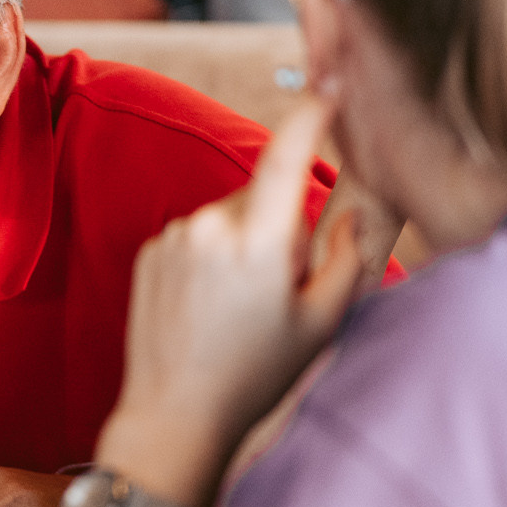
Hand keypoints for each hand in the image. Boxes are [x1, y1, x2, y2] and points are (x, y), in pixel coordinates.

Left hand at [100, 98, 365, 503]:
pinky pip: (197, 236)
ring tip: (240, 309)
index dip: (311, 114)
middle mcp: (210, 227)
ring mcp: (174, 237)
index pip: (287, 154)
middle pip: (264, 196)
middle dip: (282, 226)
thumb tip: (356, 211)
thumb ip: (348, 259)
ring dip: (245, 244)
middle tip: (282, 287)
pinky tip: (210, 307)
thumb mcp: (320, 324)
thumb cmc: (253, 378)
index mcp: (257, 242)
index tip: (330, 88)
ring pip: (230, 218)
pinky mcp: (150, 252)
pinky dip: (212, 257)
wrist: (172, 418)